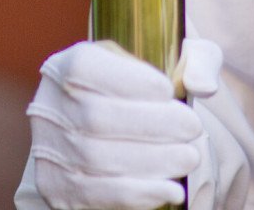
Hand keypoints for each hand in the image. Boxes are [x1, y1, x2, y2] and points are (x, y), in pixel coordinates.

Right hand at [22, 37, 223, 209]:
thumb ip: (196, 61)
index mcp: (67, 66)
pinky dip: (137, 194)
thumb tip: (204, 85)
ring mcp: (49, 150)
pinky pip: (95, 195)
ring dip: (150, 161)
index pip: (85, 68)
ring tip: (189, 157)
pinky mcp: (57, 187)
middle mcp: (49, 106)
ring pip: (95, 159)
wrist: (117, 128)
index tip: (169, 90)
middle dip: (151, 125)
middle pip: (95, 118)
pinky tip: (171, 190)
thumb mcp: (172, 59)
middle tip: (193, 129)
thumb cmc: (147, 88)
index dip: (126, 80)